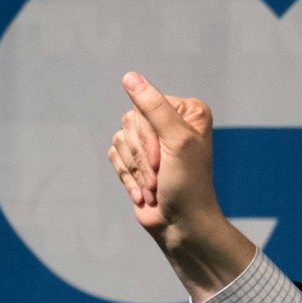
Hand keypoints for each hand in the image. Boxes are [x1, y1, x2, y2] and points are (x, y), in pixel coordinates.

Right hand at [106, 72, 253, 299]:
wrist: (181, 225)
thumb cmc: (187, 184)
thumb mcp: (176, 141)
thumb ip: (153, 107)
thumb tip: (129, 77)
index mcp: (187, 111)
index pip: (146, 106)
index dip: (148, 136)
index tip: (165, 159)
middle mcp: (169, 121)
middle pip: (130, 122)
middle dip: (141, 155)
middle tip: (160, 176)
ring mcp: (152, 141)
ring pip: (119, 139)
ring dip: (135, 170)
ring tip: (154, 187)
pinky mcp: (136, 159)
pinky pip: (114, 155)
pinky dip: (127, 177)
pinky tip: (144, 193)